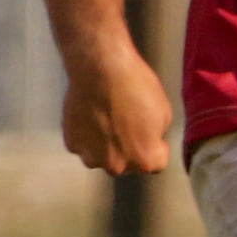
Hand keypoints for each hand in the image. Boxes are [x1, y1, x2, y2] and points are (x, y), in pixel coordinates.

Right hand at [61, 44, 172, 174]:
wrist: (100, 70)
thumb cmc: (135, 88)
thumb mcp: (163, 113)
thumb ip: (155, 137)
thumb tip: (148, 140)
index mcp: (145, 161)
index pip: (156, 163)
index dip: (157, 146)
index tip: (152, 133)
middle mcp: (117, 166)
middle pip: (128, 163)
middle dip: (130, 148)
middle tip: (127, 123)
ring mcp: (92, 157)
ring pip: (103, 157)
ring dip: (107, 145)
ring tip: (109, 118)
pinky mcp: (72, 144)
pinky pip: (84, 145)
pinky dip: (88, 135)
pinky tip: (93, 115)